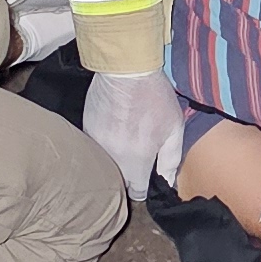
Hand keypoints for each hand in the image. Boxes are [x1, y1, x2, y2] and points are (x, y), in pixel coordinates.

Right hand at [81, 67, 187, 188]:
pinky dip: (104, 146)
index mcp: (135, 161)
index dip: (144, 189)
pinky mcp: (86, 130)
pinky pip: (95, 148)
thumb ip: (170, 161)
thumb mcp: (174, 129)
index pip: (136, 192)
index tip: (148, 180)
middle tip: (139, 160)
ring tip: (127, 144)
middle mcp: (112, 157)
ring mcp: (95, 144)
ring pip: (105, 165)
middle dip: (129, 178)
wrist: (125, 69)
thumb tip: (168, 182)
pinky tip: (115, 131)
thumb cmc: (154, 98)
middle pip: (118, 182)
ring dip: (115, 162)